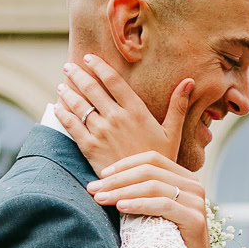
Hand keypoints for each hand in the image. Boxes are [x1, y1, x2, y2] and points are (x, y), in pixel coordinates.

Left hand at [54, 55, 190, 173]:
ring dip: (68, 92)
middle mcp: (117, 118)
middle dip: (78, 75)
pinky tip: (58, 107)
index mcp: (137, 111)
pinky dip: (63, 114)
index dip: (99, 67)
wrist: (145, 190)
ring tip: (62, 85)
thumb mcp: (173, 133)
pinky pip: (72, 126)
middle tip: (69, 66)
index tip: (89, 57)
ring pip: (79, 105)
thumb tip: (190, 81)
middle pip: (92, 89)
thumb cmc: (161, 161)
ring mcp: (102, 132)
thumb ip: (178, 106)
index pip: (114, 81)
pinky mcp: (89, 147)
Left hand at [82, 154, 232, 247]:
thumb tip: (105, 180)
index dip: (124, 164)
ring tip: (101, 199)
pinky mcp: (195, 219)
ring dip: (122, 191)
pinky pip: (162, 205)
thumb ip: (141, 192)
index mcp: (184, 178)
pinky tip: (121, 207)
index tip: (101, 175)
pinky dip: (139, 204)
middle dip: (117, 179)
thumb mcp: (153, 210)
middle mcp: (193, 185)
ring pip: (153, 186)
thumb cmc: (167, 240)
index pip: (152, 159)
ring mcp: (196, 201)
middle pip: (149, 171)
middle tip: (94, 189)